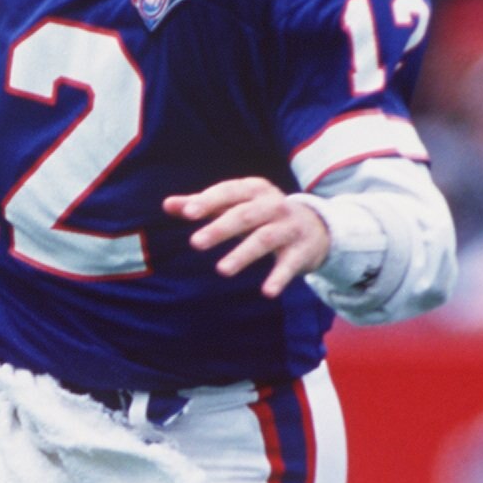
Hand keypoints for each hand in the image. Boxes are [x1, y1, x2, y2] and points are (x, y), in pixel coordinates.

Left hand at [164, 177, 328, 298]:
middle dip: (220, 228)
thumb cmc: (263, 214)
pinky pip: (289, 264)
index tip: (187, 213)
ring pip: (264, 239)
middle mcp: (273, 205)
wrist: (315, 227)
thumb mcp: (237, 205)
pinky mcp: (301, 251)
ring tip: (222, 270)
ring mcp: (289, 228)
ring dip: (243, 254)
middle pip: (244, 215)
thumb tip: (167, 205)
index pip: (229, 192)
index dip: (208, 201)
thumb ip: (204, 205)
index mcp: (254, 190)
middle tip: (195, 243)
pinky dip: (279, 277)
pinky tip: (267, 292)